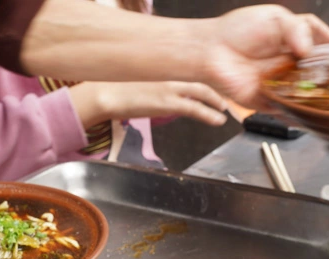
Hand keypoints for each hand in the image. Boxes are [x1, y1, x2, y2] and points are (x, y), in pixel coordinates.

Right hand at [69, 81, 227, 128]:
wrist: (105, 93)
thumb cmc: (115, 89)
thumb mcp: (138, 81)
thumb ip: (154, 85)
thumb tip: (160, 95)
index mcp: (163, 68)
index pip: (190, 72)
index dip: (205, 81)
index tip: (212, 89)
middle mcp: (170, 74)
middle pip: (201, 80)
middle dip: (215, 92)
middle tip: (223, 101)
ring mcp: (170, 87)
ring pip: (203, 92)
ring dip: (217, 103)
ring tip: (223, 112)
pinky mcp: (168, 102)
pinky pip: (196, 108)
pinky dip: (210, 114)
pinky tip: (218, 120)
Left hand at [201, 5, 328, 108]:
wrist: (210, 52)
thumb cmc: (236, 31)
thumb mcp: (274, 18)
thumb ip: (297, 29)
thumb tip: (310, 50)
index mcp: (292, 40)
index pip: (321, 44)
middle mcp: (287, 63)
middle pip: (316, 71)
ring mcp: (278, 82)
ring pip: (304, 92)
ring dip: (317, 95)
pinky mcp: (266, 99)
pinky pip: (285, 110)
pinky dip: (297, 113)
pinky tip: (309, 114)